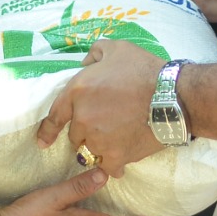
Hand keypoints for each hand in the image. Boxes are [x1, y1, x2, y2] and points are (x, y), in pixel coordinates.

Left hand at [37, 38, 166, 177]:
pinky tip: (120, 163)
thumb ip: (95, 54)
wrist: (173, 96)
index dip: (47, 131)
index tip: (43, 142)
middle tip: (104, 125)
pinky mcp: (117, 156)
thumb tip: (86, 64)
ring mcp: (99, 139)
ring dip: (99, 148)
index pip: (54, 116)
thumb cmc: (144, 69)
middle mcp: (83, 118)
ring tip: (114, 142)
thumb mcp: (116, 48)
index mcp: (78, 91)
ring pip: (90, 152)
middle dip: (86, 132)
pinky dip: (113, 166)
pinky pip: (108, 167)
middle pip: (75, 136)